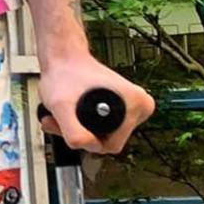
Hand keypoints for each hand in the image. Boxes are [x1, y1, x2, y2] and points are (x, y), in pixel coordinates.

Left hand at [37, 50, 154, 155]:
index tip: (71, 120)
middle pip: (109, 141)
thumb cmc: (64, 75)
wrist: (63, 57)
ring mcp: (134, 106)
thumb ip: (73, 132)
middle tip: (64, 116)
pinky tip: (70, 111)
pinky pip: (105, 128)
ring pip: (105, 136)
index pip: (111, 145)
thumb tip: (93, 147)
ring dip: (81, 129)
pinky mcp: (125, 107)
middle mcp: (141, 105)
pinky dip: (84, 124)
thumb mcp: (61, 106)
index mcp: (138, 104)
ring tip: (66, 112)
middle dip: (83, 134)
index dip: (86, 138)